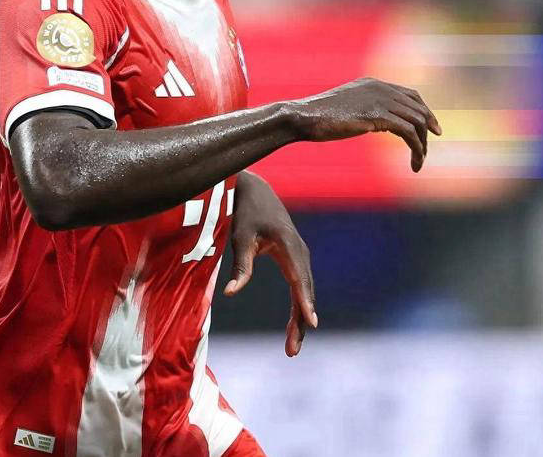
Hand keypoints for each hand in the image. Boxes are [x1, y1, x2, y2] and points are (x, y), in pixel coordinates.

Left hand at [224, 172, 315, 356]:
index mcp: (289, 246)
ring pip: (304, 292)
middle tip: (292, 351)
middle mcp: (300, 253)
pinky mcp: (294, 260)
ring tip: (292, 347)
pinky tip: (295, 325)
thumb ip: (240, 266)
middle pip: (304, 292)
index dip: (304, 302)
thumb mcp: (240, 237)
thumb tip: (231, 293)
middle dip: (300, 321)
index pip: (299, 279)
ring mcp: (300, 257)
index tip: (311, 322)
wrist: (255, 191)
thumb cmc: (245, 212)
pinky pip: (300, 287)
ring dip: (300, 319)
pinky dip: (299, 307)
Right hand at [287, 78, 441, 171]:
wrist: (304, 117)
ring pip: (417, 121)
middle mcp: (381, 88)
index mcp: (374, 84)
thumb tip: (375, 122)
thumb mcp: (347, 108)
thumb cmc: (319, 117)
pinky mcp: (378, 116)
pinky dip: (416, 148)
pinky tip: (414, 162)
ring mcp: (380, 100)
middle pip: (418, 109)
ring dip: (422, 145)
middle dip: (427, 131)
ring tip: (418, 163)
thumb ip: (365, 110)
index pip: (411, 95)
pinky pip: (408, 132)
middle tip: (425, 152)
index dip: (425, 112)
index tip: (431, 130)